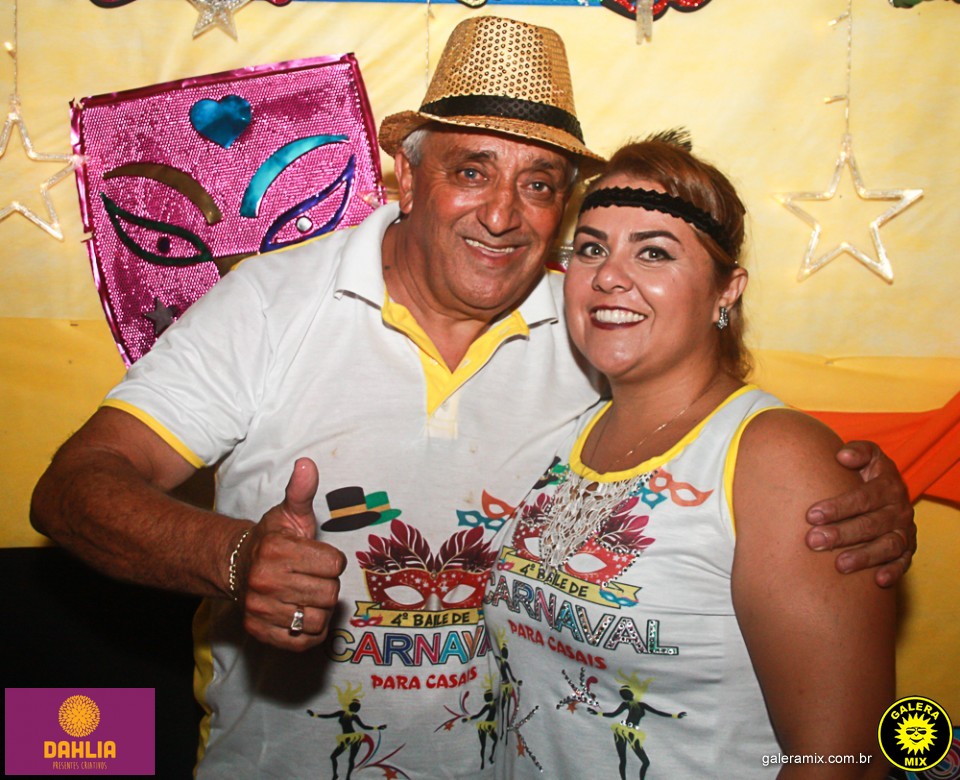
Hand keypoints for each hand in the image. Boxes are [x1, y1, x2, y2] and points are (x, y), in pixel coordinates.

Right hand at [236, 458, 345, 649]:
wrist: (237, 567)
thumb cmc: (272, 539)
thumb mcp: (288, 513)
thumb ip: (301, 491)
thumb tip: (307, 464)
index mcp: (277, 550)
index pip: (334, 564)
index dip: (332, 560)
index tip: (318, 557)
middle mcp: (265, 581)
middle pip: (329, 593)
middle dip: (327, 584)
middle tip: (311, 577)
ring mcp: (261, 609)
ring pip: (319, 619)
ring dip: (319, 609)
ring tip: (305, 595)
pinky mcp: (261, 632)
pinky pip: (305, 641)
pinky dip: (310, 632)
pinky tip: (301, 614)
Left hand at [805, 441, 915, 586]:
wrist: (884, 490)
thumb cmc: (863, 473)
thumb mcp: (866, 456)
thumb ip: (857, 452)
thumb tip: (843, 456)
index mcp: (888, 485)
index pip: (864, 497)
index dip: (838, 506)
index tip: (811, 515)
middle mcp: (899, 509)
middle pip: (872, 524)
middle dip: (842, 534)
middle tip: (814, 541)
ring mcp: (904, 530)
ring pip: (888, 546)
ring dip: (864, 556)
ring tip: (839, 565)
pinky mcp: (907, 549)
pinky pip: (903, 563)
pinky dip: (893, 572)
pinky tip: (877, 581)